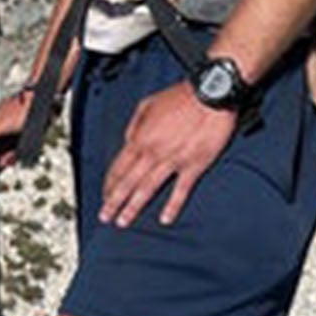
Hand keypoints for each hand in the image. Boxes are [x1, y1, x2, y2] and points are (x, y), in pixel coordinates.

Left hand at [99, 81, 237, 226]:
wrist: (210, 93)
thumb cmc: (181, 97)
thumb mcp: (147, 105)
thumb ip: (134, 126)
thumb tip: (127, 141)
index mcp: (140, 138)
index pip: (119, 167)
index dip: (109, 183)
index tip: (105, 195)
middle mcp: (152, 152)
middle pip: (127, 182)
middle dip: (114, 201)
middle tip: (106, 216)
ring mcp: (173, 160)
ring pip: (147, 188)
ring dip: (133, 207)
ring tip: (123, 222)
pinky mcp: (194, 165)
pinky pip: (180, 189)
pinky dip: (172, 206)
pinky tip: (164, 219)